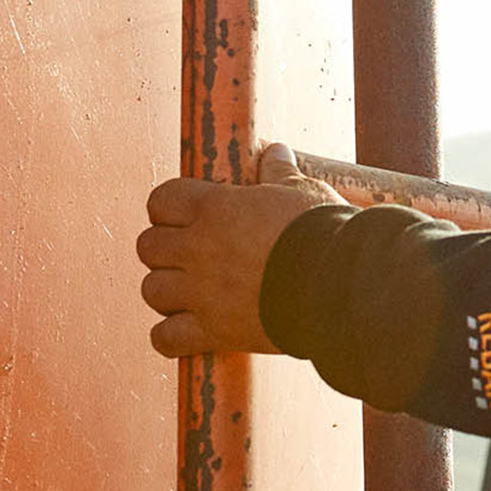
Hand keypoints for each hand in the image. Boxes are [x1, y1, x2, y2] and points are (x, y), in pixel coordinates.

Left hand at [137, 143, 345, 358]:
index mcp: (214, 208)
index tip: (185, 218)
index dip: (168, 209)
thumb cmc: (324, 232)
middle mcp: (198, 249)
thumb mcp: (304, 192)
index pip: (161, 201)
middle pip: (148, 247)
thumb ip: (282, 173)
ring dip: (166, 293)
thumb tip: (277, 151)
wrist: (342, 284)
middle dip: (164, 252)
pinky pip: (166, 339)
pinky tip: (188, 332)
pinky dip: (170, 338)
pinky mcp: (214, 331)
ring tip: (190, 295)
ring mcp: (202, 292)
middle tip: (190, 258)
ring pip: (151, 291)